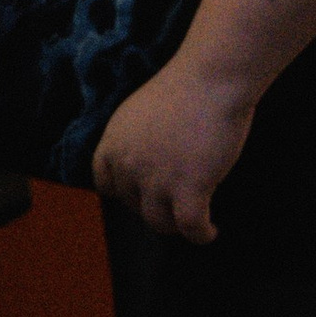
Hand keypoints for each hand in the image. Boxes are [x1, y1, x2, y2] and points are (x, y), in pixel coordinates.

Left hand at [92, 56, 256, 242]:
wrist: (209, 81)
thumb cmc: (183, 92)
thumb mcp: (139, 115)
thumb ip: (133, 142)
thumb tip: (141, 167)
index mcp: (112, 144)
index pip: (105, 184)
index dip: (125, 194)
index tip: (145, 195)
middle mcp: (127, 164)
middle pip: (134, 206)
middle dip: (155, 208)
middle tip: (178, 205)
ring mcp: (156, 179)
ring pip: (160, 223)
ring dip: (177, 226)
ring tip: (193, 222)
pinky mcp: (189, 188)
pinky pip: (190, 227)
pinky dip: (201, 235)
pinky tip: (210, 231)